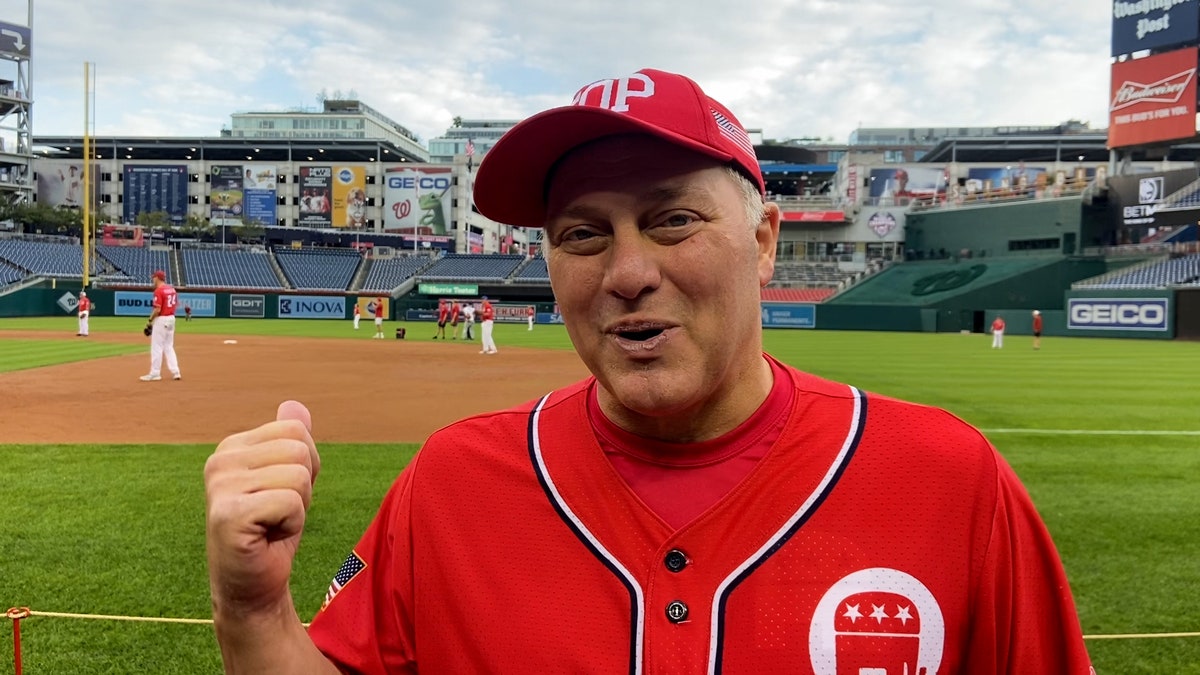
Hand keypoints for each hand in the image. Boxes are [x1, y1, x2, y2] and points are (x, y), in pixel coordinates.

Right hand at [205, 401, 320, 617]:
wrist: (252, 585)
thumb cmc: (271, 532)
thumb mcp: (286, 480)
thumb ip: (289, 443)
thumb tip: (295, 404)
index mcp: (232, 447)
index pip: (296, 429)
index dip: (305, 465)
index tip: (282, 494)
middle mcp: (220, 460)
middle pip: (300, 449)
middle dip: (303, 486)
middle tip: (278, 514)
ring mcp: (220, 486)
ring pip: (298, 475)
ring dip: (298, 507)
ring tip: (271, 524)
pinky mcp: (228, 513)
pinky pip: (290, 502)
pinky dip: (291, 523)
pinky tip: (267, 537)